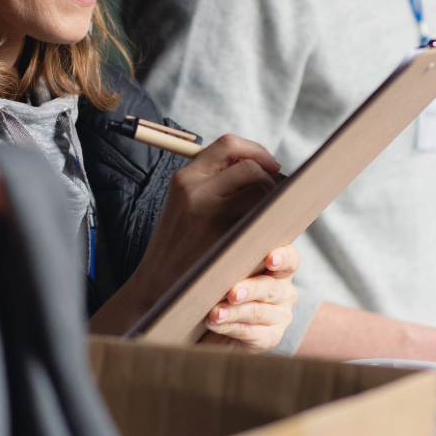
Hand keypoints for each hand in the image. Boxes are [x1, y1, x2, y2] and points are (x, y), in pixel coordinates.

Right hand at [91, 134, 287, 341]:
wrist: (157, 290)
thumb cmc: (178, 249)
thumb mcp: (183, 206)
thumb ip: (213, 184)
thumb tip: (262, 168)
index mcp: (184, 178)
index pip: (228, 145)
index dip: (256, 151)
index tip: (271, 165)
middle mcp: (195, 190)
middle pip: (251, 168)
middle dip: (271, 179)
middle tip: (278, 198)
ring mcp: (210, 214)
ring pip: (261, 190)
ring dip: (276, 201)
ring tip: (274, 216)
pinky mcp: (225, 238)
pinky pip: (263, 218)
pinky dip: (274, 221)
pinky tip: (272, 232)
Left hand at [202, 245, 299, 352]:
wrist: (228, 331)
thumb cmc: (230, 294)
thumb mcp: (234, 277)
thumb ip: (233, 270)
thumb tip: (214, 268)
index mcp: (280, 272)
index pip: (290, 260)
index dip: (283, 258)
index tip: (271, 259)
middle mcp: (285, 293)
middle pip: (270, 288)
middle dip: (250, 290)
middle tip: (233, 293)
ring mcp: (280, 317)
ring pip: (258, 312)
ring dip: (234, 312)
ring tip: (216, 313)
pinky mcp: (271, 337)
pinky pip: (250, 332)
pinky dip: (229, 327)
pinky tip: (215, 324)